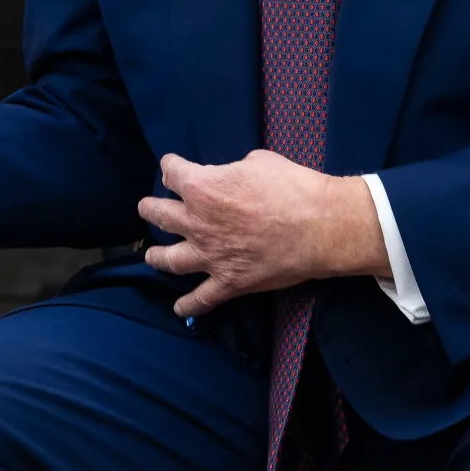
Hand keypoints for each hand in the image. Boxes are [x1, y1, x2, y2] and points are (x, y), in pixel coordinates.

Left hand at [137, 151, 388, 319]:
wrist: (322, 227)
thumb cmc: (292, 187)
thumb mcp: (257, 161)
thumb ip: (233, 170)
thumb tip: (230, 177)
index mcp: (202, 187)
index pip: (172, 173)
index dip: (171, 167)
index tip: (172, 168)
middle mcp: (197, 223)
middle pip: (159, 215)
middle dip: (150, 209)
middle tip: (148, 208)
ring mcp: (210, 256)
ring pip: (169, 259)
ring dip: (156, 256)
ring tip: (151, 255)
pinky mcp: (229, 283)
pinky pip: (202, 299)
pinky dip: (188, 306)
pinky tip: (179, 308)